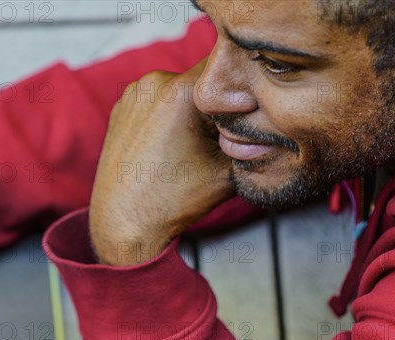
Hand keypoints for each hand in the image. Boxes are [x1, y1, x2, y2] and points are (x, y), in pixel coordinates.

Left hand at [89, 59, 233, 265]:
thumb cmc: (173, 199)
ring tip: (189, 142)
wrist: (124, 220)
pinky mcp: (122, 106)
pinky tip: (168, 143)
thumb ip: (252, 141)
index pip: (226, 63)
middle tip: (219, 133)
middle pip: (202, 77)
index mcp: (181, 92)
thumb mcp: (227, 172)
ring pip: (179, 87)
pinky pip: (156, 98)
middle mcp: (154, 83)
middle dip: (215, 99)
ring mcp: (134, 93)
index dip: (241, 84)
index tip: (245, 108)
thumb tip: (272, 125)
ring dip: (191, 105)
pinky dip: (168, 113)